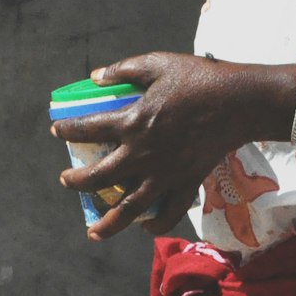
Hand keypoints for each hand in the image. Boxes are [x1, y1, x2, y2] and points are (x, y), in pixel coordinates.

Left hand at [52, 52, 262, 240]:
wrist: (238, 101)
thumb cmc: (198, 78)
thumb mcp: (158, 63)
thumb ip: (125, 69)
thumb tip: (96, 77)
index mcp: (133, 122)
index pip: (88, 130)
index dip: (68, 130)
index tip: (58, 130)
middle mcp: (142, 154)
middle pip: (100, 178)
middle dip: (77, 182)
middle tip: (66, 181)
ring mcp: (164, 174)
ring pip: (129, 209)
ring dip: (107, 223)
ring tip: (93, 232)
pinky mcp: (186, 183)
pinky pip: (169, 214)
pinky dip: (155, 226)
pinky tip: (145, 228)